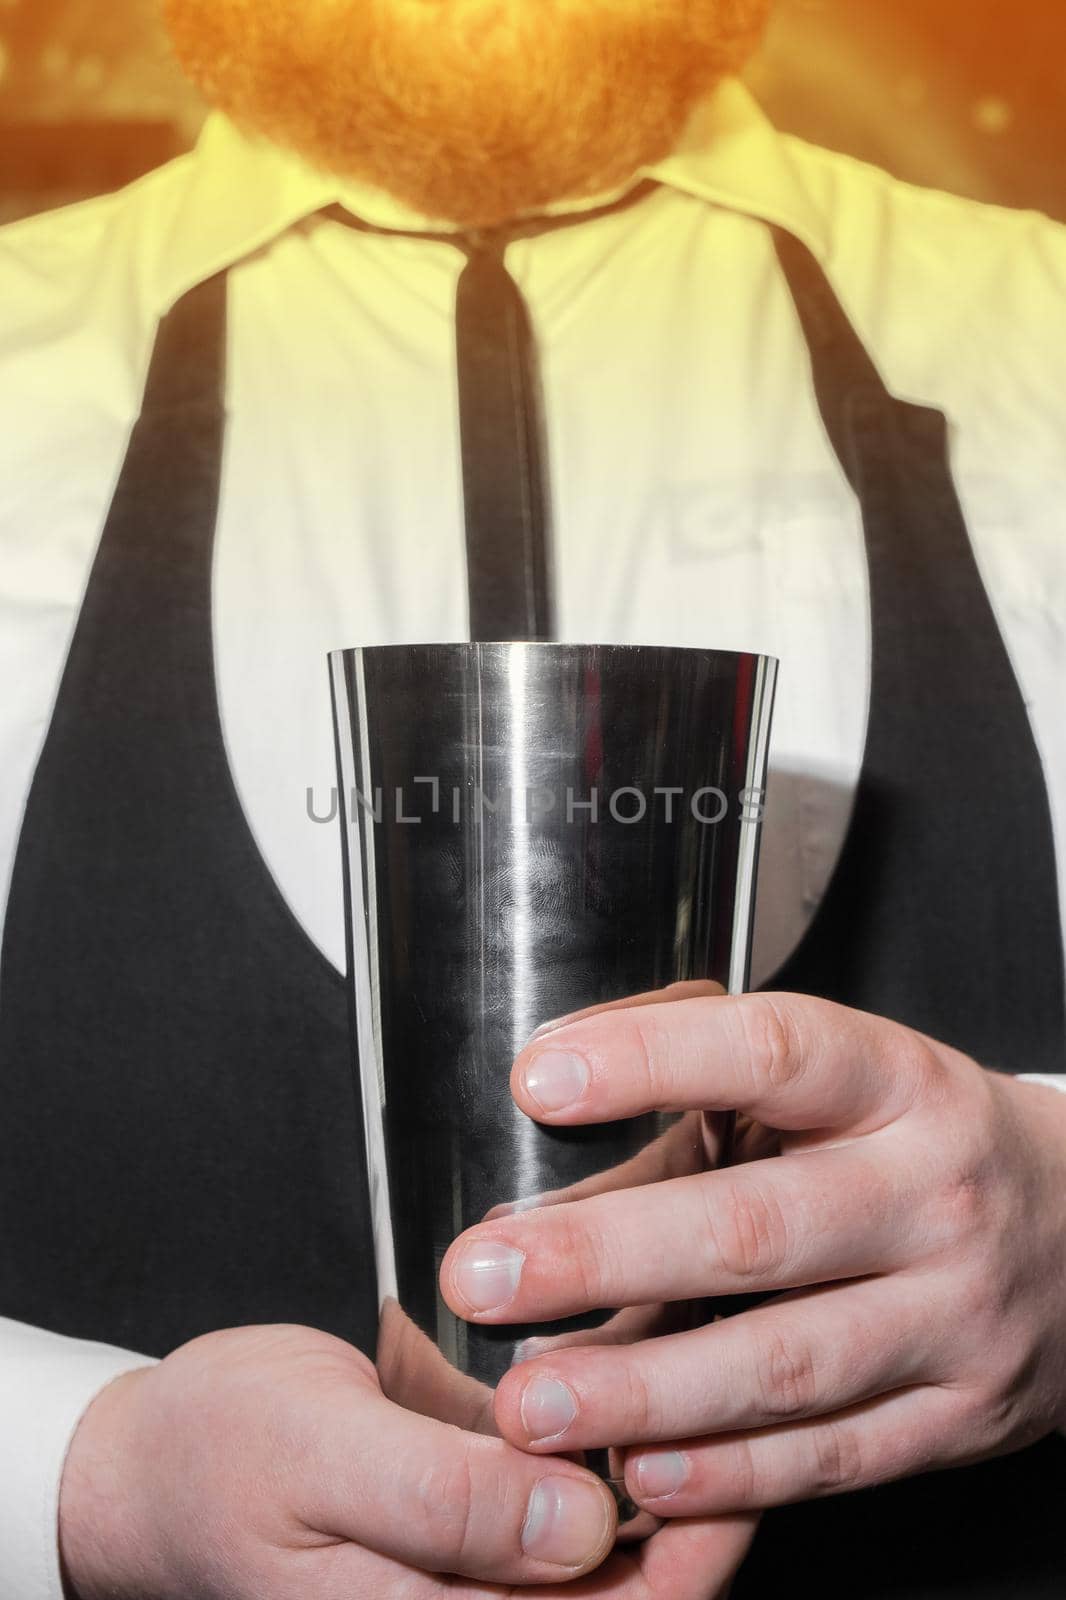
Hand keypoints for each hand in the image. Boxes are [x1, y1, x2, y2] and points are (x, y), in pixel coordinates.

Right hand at [60, 1322, 752, 1597]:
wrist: (148, 1466)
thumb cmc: (221, 1457)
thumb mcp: (317, 1460)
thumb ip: (441, 1502)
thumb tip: (580, 1531)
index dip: (697, 1547)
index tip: (731, 1441)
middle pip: (633, 1591)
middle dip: (700, 1498)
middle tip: (732, 1379)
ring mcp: (472, 1580)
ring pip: (610, 1549)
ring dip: (662, 1468)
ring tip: (699, 1362)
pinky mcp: (466, 1528)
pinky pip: (562, 1509)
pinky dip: (607, 1450)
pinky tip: (625, 1377)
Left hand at [440, 992, 1065, 1516]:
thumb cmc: (918, 1138)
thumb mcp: (846, 1078)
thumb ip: (715, 1083)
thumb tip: (554, 1089)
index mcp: (896, 1082)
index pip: (773, 1052)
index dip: (653, 1061)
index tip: (537, 1080)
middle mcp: (933, 1193)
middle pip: (761, 1227)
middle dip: (608, 1255)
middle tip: (485, 1275)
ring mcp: (956, 1314)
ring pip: (789, 1362)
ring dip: (646, 1391)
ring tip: (532, 1402)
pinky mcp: (959, 1415)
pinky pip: (833, 1456)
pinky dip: (729, 1474)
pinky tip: (639, 1472)